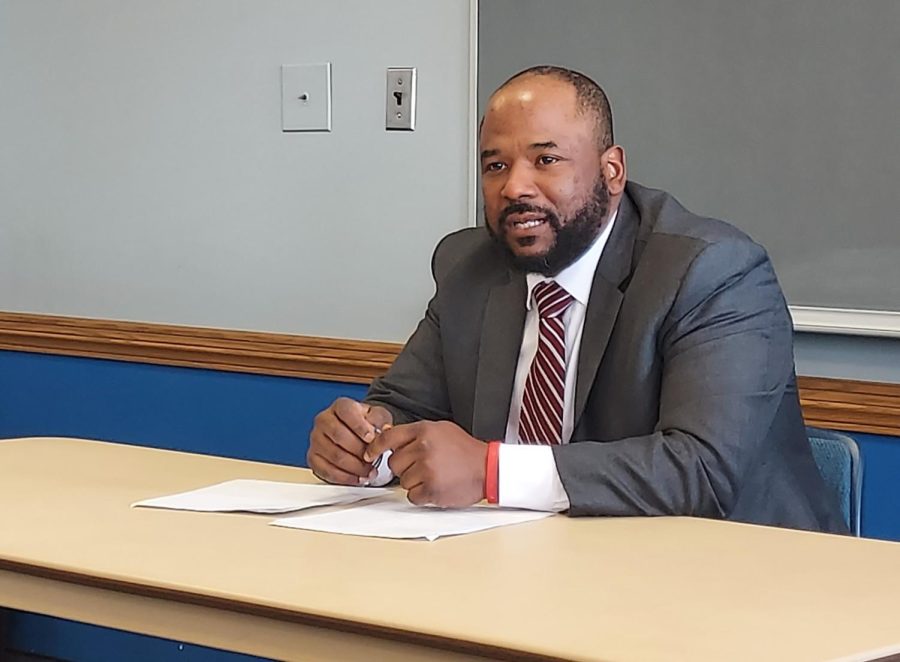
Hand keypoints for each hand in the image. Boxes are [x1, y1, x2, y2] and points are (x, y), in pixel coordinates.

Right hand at [308, 397, 392, 484]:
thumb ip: (380, 421)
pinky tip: (357, 478)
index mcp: (340, 406)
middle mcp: (324, 420)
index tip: (370, 438)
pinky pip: (326, 470)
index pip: (346, 412)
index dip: (359, 426)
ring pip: (334, 455)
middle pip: (339, 436)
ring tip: (369, 471)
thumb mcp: (378, 416)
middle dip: (359, 450)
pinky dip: (344, 477)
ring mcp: (316, 439)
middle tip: (373, 458)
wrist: (357, 433)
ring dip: (354, 467)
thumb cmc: (366, 424)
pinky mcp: (313, 456)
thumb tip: (384, 430)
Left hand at [364, 421, 486, 507]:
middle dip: (405, 468)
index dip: (375, 448)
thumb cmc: (465, 450)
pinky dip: (421, 495)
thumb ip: (416, 433)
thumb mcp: (441, 430)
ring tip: (435, 476)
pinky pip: (412, 496)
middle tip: (425, 467)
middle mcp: (423, 448)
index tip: (369, 454)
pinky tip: (436, 487)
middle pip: (395, 463)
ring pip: (402, 481)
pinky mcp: (432, 489)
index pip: (388, 438)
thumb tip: (389, 435)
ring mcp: (427, 469)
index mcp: (424, 431)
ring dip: (415, 483)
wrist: (489, 468)